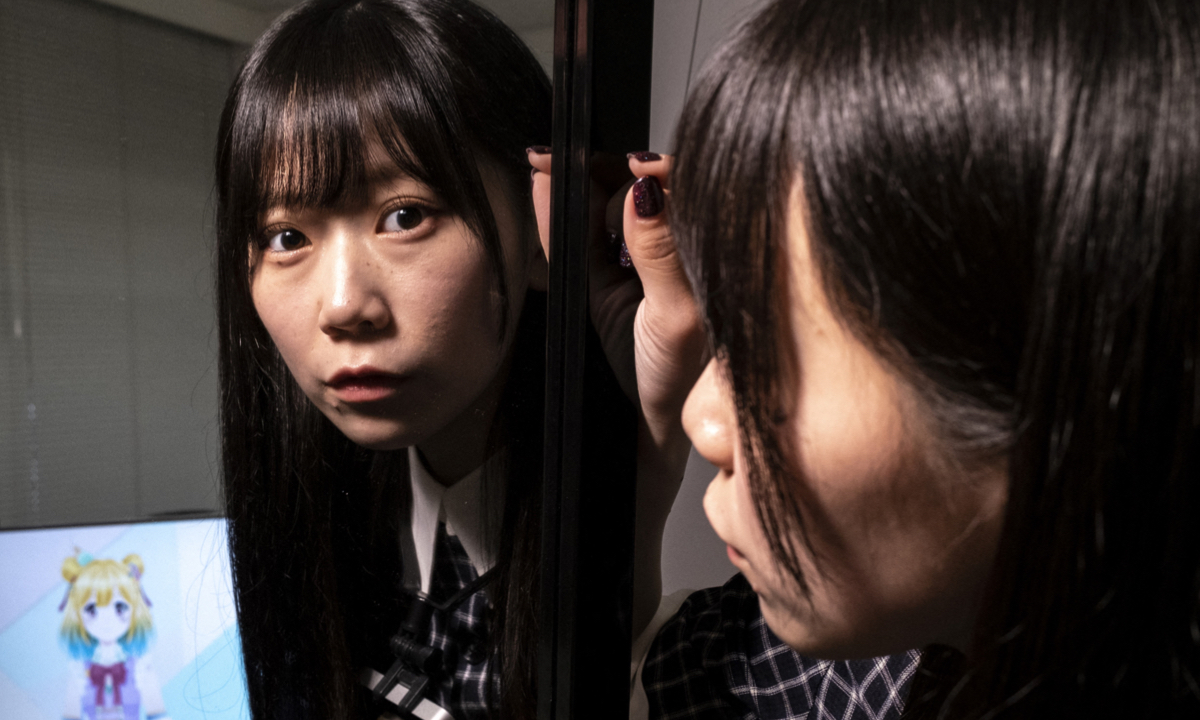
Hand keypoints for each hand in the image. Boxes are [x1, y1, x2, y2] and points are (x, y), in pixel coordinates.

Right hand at [527, 150, 704, 432]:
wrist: (645, 429)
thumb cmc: (680, 383)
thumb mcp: (676, 318)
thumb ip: (660, 253)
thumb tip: (644, 192)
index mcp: (707, 253)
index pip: (685, 192)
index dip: (657, 170)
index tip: (633, 166)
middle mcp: (673, 252)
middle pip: (638, 190)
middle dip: (606, 168)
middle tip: (571, 157)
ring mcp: (634, 265)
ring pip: (603, 208)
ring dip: (576, 182)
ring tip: (549, 162)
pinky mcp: (602, 281)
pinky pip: (578, 238)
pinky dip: (558, 213)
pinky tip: (545, 187)